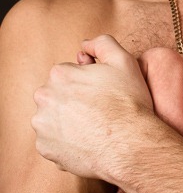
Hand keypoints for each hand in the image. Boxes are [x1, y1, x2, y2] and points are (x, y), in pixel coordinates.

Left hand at [32, 34, 153, 181]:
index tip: (101, 93)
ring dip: (68, 120)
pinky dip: (66, 141)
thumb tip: (84, 45)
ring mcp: (42, 125)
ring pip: (54, 117)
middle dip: (73, 100)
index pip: (68, 74)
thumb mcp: (123, 60)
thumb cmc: (128, 102)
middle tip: (98, 110)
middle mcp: (44, 98)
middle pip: (58, 95)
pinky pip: (53, 141)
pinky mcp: (45, 149)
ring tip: (93, 126)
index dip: (88, 82)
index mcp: (59, 74)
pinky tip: (86, 141)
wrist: (129, 145)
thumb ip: (102, 43)